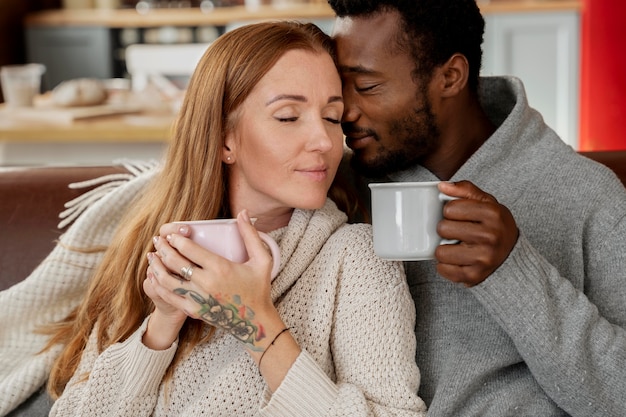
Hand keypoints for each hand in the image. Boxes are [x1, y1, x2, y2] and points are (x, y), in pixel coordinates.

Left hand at [151, 210, 285, 351]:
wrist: (254, 322)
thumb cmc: (259, 288)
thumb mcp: (262, 260)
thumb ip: (251, 235)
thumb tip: (243, 212)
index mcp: (221, 268)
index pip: (190, 249)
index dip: (176, 239)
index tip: (171, 234)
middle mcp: (207, 283)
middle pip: (175, 262)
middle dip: (163, 248)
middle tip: (158, 240)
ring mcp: (198, 299)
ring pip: (167, 280)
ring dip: (157, 266)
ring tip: (152, 256)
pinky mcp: (194, 311)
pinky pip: (169, 297)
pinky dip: (159, 285)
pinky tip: (155, 277)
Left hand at [435, 181, 518, 286]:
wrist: (512, 256)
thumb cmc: (495, 226)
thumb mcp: (487, 203)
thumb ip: (465, 190)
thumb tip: (442, 185)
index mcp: (492, 214)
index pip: (450, 208)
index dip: (450, 211)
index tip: (459, 216)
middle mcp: (490, 236)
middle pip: (443, 229)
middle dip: (446, 230)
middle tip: (457, 232)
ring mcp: (483, 258)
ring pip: (440, 252)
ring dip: (444, 249)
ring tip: (456, 246)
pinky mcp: (474, 276)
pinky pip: (443, 269)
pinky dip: (446, 265)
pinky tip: (457, 260)